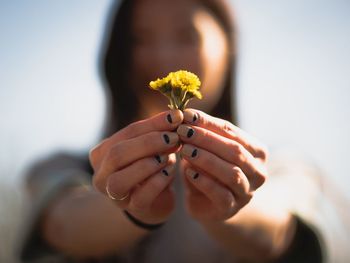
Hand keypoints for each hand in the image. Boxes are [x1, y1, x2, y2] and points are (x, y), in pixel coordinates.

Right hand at [89, 110, 182, 224]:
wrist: (154, 200)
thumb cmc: (150, 168)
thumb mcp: (151, 147)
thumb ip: (159, 132)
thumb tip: (177, 116)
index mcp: (102, 153)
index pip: (127, 133)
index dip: (153, 124)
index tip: (176, 116)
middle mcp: (101, 174)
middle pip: (117, 154)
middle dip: (149, 143)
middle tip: (174, 136)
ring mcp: (114, 195)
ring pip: (121, 178)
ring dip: (149, 164)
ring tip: (170, 155)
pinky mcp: (132, 208)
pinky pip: (141, 196)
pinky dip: (158, 181)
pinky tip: (170, 172)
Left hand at [177, 109, 267, 223]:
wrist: (206, 203)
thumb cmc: (207, 169)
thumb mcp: (207, 149)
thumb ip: (201, 133)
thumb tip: (186, 113)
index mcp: (256, 151)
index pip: (232, 132)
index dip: (209, 122)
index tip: (186, 115)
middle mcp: (258, 171)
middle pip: (235, 151)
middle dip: (207, 139)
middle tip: (183, 131)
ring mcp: (247, 192)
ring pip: (231, 173)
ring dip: (206, 159)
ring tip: (184, 150)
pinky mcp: (231, 209)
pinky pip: (221, 194)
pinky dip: (204, 182)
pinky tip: (188, 172)